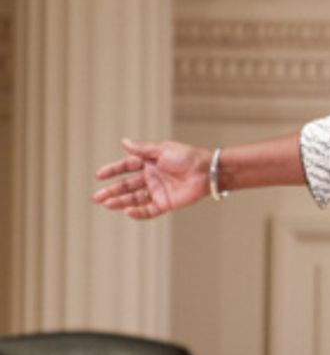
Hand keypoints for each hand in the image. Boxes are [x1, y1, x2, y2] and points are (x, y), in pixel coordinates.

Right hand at [93, 138, 211, 218]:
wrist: (207, 172)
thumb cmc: (188, 157)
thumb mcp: (162, 149)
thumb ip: (142, 149)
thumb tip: (123, 142)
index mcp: (150, 162)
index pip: (126, 166)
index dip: (113, 171)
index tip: (99, 176)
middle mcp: (152, 177)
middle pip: (128, 186)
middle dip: (112, 191)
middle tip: (96, 197)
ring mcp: (159, 191)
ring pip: (135, 198)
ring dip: (121, 202)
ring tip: (106, 204)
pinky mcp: (167, 203)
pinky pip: (150, 210)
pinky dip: (139, 212)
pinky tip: (127, 211)